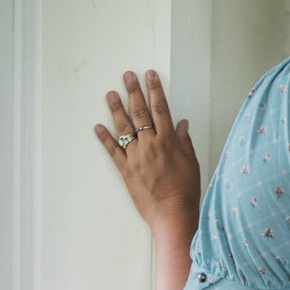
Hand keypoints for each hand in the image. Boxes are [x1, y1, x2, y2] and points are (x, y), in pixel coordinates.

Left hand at [94, 69, 199, 226]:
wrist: (172, 213)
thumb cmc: (184, 192)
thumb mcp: (192, 163)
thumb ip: (184, 142)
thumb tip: (181, 124)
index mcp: (168, 142)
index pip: (161, 109)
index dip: (155, 90)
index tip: (150, 76)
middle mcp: (150, 145)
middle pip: (140, 113)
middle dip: (134, 92)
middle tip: (128, 77)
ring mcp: (136, 157)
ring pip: (124, 127)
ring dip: (116, 108)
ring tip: (111, 94)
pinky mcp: (126, 170)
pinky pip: (113, 150)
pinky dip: (104, 138)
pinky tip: (98, 127)